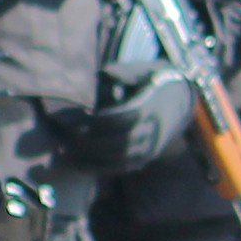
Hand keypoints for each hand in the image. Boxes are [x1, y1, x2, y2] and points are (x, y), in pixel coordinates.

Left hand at [54, 76, 197, 170]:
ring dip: (89, 159)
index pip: (125, 117)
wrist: (179, 101)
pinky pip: (119, 169)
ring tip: (62, 156)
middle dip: (89, 142)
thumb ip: (125, 72)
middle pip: (120, 142)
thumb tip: (104, 73)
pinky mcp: (143, 160)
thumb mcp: (143, 70)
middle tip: (63, 138)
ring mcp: (150, 149)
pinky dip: (96, 169)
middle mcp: (153, 131)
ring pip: (119, 159)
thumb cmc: (151, 81)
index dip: (99, 120)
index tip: (76, 117)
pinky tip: (74, 167)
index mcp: (152, 106)